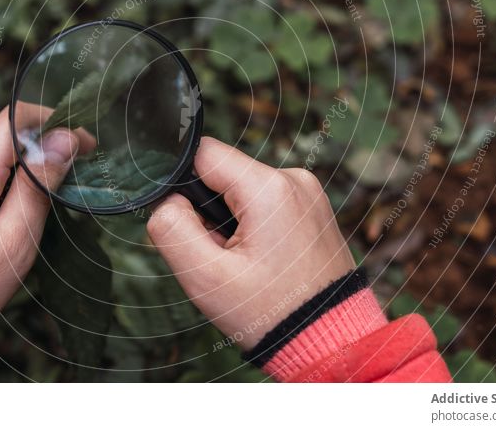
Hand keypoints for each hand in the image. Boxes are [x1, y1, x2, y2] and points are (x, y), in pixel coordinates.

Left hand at [0, 105, 93, 340]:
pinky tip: (4, 199)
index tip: (87, 146)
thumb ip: (38, 188)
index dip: (57, 125)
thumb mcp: (12, 245)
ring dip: (13, 151)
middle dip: (38, 137)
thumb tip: (62, 142)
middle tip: (69, 166)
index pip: (17, 120)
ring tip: (39, 184)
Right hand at [146, 137, 354, 349]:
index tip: (195, 229)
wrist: (329, 342)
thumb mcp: (205, 277)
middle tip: (223, 258)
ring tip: (247, 265)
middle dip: (210, 212)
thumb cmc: (270, 313)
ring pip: (243, 191)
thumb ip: (171, 228)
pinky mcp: (313, 209)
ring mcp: (309, 193)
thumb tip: (166, 200)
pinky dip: (255, 228)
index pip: (203, 154)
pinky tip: (264, 262)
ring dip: (232, 222)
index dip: (183, 187)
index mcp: (269, 188)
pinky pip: (267, 204)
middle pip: (223, 175)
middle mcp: (294, 179)